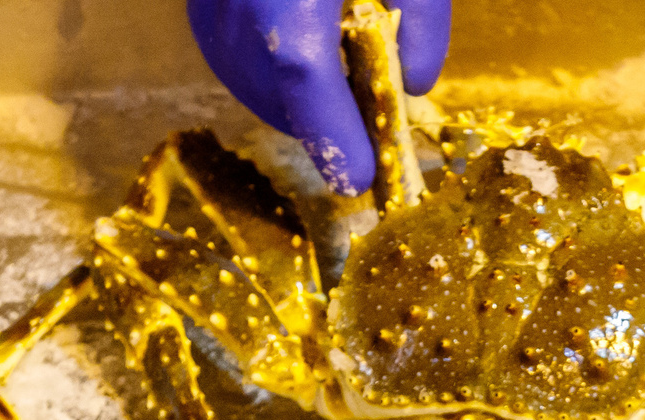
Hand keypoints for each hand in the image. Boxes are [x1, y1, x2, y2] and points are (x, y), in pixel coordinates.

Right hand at [187, 0, 451, 194]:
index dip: (330, 132)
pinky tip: (304, 61)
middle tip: (365, 135)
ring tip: (341, 98)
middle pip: (268, 80)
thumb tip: (411, 87)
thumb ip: (419, 17)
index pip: (301, 68)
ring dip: (290, 101)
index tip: (358, 178)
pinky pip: (225, 45)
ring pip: (241, 71)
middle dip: (316, 122)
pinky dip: (264, 69)